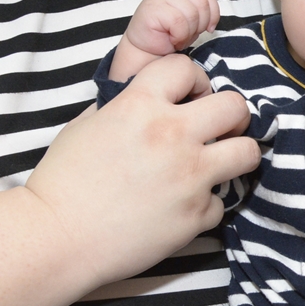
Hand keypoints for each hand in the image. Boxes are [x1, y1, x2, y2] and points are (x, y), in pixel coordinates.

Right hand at [26, 53, 259, 287]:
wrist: (57, 238)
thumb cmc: (63, 181)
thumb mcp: (87, 124)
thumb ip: (124, 104)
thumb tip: (150, 97)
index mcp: (140, 106)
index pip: (186, 67)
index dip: (190, 80)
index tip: (188, 96)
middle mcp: (173, 136)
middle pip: (235, 106)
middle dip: (229, 115)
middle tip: (217, 128)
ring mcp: (190, 176)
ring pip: (247, 152)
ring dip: (235, 154)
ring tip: (218, 162)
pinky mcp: (197, 214)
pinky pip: (221, 201)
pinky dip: (204, 204)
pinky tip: (181, 207)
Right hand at [110, 0, 220, 81]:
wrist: (144, 50)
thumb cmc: (167, 36)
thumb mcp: (190, 22)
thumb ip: (201, 13)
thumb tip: (214, 18)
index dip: (213, 15)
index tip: (208, 29)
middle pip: (202, 4)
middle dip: (200, 25)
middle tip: (187, 35)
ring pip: (192, 14)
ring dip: (188, 33)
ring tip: (178, 38)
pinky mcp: (153, 8)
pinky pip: (179, 22)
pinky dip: (179, 36)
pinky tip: (171, 39)